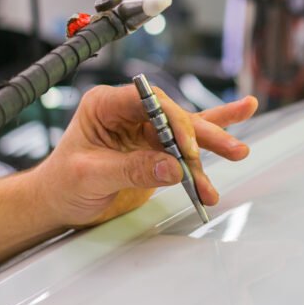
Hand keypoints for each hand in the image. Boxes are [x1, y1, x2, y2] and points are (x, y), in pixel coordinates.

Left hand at [32, 86, 257, 226]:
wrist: (60, 202)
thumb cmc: (63, 183)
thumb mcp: (91, 176)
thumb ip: (131, 170)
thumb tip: (171, 168)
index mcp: (106, 105)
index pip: (148, 102)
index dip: (173, 120)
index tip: (188, 147)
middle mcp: (129, 112)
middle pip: (174, 115)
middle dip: (201, 135)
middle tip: (226, 150)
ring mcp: (145, 129)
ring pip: (187, 130)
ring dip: (214, 143)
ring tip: (238, 152)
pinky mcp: (157, 149)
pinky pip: (189, 139)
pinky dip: (215, 133)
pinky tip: (242, 113)